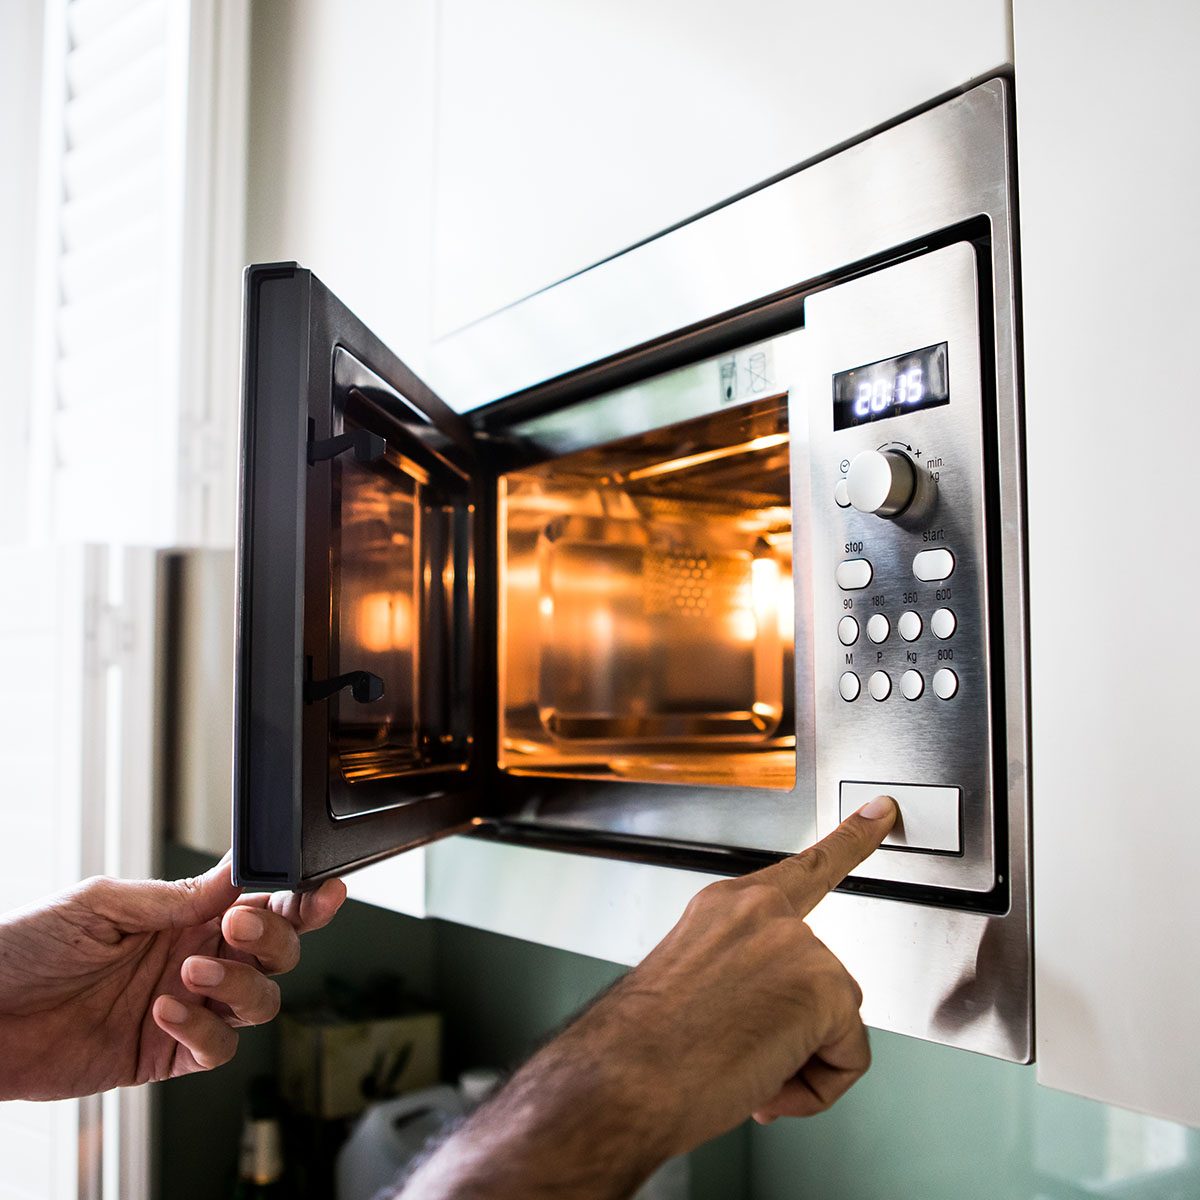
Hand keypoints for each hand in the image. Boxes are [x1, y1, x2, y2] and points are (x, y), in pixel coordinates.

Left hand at [0, 854, 345, 1100]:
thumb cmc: (25, 946)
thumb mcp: (102, 902)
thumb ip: (176, 896)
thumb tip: (238, 875)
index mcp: (187, 913)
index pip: (263, 901)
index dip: (302, 897)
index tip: (321, 891)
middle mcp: (195, 956)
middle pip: (277, 951)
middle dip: (273, 938)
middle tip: (236, 929)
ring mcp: (186, 1007)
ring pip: (259, 1001)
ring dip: (238, 986)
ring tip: (188, 974)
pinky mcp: (164, 1054)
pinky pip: (215, 1051)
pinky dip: (202, 1032)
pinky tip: (164, 1012)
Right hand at [399, 797, 895, 1199]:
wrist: (624, 1077)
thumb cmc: (644, 1045)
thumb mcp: (690, 982)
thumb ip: (743, 973)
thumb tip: (774, 1017)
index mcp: (726, 906)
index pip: (804, 868)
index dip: (852, 839)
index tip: (882, 812)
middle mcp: (763, 913)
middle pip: (824, 978)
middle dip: (797, 1030)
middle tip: (740, 1053)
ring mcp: (797, 943)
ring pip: (835, 1021)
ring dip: (798, 1061)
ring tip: (740, 1068)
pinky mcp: (825, 985)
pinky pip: (850, 1056)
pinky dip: (817, 1087)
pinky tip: (766, 1080)